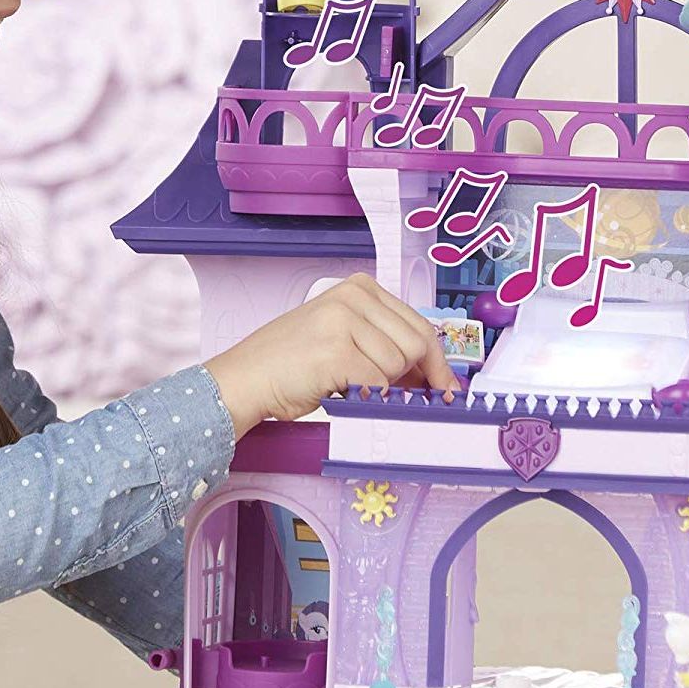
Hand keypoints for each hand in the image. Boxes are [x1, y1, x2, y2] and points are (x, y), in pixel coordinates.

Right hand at [204, 274, 460, 437]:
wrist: (244, 379)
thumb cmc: (292, 365)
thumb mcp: (344, 339)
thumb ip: (384, 346)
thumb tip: (433, 378)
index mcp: (360, 287)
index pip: (420, 324)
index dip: (435, 362)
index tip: (443, 387)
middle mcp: (353, 295)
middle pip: (416, 344)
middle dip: (415, 379)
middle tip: (404, 399)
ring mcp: (343, 319)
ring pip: (397, 367)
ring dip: (381, 389)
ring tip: (349, 388)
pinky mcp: (336, 349)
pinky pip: (376, 383)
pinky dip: (367, 399)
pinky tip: (342, 395)